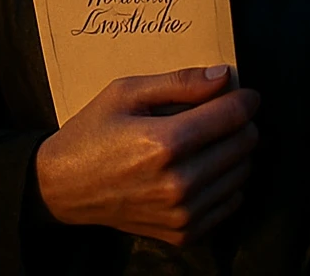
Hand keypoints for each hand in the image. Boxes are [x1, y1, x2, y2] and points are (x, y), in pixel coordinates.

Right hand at [33, 64, 258, 246]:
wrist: (65, 187)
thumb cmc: (92, 133)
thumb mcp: (126, 93)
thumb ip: (179, 82)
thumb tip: (223, 76)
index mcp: (165, 143)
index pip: (232, 116)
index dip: (244, 99)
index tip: (242, 92)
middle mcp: (179, 183)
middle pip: (244, 144)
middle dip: (239, 123)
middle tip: (218, 114)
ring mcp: (183, 213)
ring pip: (242, 173)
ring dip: (233, 152)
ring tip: (205, 141)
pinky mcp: (184, 233)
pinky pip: (231, 203)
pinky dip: (225, 182)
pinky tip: (200, 168)